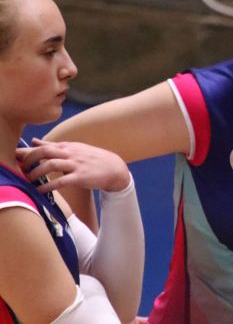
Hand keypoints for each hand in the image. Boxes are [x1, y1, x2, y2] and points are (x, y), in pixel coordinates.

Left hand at [16, 138, 130, 192]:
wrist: (115, 169)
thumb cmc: (93, 159)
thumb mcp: (74, 149)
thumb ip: (54, 146)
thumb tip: (34, 141)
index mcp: (68, 146)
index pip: (44, 146)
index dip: (28, 151)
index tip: (17, 158)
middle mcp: (71, 153)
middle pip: (45, 152)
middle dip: (29, 159)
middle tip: (22, 168)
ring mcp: (76, 165)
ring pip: (51, 165)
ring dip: (36, 173)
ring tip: (29, 180)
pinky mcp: (80, 177)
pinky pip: (61, 181)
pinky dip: (48, 186)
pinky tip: (41, 190)